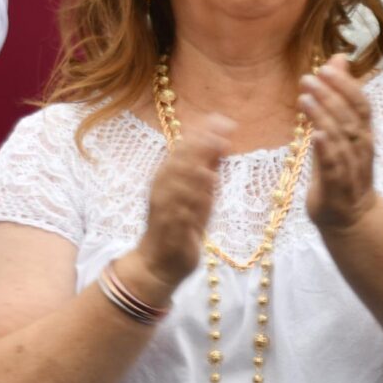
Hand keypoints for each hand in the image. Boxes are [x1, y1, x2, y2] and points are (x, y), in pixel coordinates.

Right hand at [127, 107, 230, 298]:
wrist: (159, 263)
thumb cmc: (179, 226)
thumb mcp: (194, 194)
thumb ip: (205, 170)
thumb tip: (221, 141)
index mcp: (165, 181)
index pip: (181, 152)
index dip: (201, 134)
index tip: (222, 120)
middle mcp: (162, 192)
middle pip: (179, 162)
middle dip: (202, 143)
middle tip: (223, 129)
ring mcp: (165, 210)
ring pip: (180, 181)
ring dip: (199, 160)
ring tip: (216, 146)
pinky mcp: (172, 229)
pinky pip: (183, 206)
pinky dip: (195, 191)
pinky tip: (209, 179)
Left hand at [299, 54, 378, 231]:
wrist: (350, 217)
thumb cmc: (341, 170)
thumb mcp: (338, 132)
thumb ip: (335, 99)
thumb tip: (335, 62)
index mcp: (362, 134)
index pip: (360, 103)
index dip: (346, 84)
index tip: (326, 67)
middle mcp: (361, 148)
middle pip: (351, 116)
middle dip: (332, 95)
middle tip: (309, 77)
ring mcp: (351, 167)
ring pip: (342, 138)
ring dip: (325, 117)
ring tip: (305, 98)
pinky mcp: (337, 186)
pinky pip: (334, 165)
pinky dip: (327, 150)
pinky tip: (316, 135)